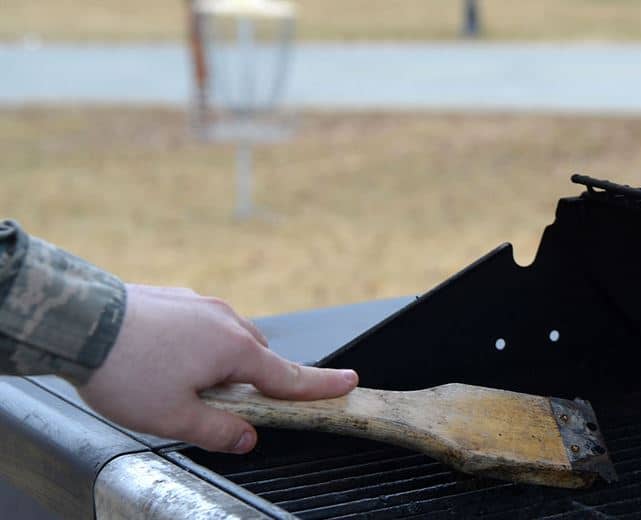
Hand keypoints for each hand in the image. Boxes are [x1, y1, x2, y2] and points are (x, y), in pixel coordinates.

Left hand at [77, 284, 357, 453]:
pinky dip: (197, 344)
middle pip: (257, 358)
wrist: (80, 320)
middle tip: (221, 405)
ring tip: (181, 382)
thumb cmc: (126, 370)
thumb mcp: (173, 417)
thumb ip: (218, 431)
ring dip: (221, 362)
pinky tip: (165, 358)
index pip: (290, 376)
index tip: (350, 384)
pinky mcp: (179, 299)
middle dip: (251, 381)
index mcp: (234, 350)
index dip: (322, 386)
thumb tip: (247, 438)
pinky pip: (204, 325)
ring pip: (228, 339)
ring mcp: (202, 305)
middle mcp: (226, 320)